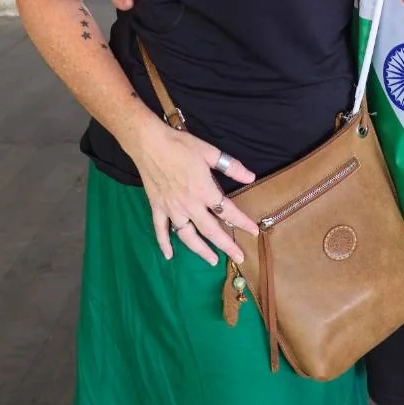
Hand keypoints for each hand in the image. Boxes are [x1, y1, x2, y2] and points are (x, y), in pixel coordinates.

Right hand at [125, 123, 258, 265]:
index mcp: (204, 191)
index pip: (228, 211)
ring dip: (201, 250)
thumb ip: (231, 166)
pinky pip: (160, 230)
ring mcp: (172, 209)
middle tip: (239, 258)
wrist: (150, 144)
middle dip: (226, 245)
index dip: (242, 222)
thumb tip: (251, 177)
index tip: (254, 232)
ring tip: (213, 260)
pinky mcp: (157, 208)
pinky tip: (169, 255)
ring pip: (188, 236)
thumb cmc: (181, 146)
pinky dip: (164, 244)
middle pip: (211, 230)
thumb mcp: (210, 152)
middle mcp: (189, 205)